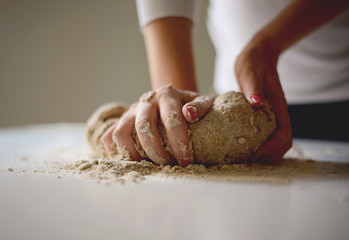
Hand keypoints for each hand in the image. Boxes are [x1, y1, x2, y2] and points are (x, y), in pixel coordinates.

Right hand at [101, 84, 212, 166]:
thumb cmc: (188, 105)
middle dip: (156, 150)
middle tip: (168, 165)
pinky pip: (109, 136)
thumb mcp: (200, 101)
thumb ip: (200, 106)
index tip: (186, 161)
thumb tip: (189, 114)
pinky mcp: (122, 121)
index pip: (171, 119)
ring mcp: (131, 112)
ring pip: (121, 132)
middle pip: (144, 126)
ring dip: (133, 152)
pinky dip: (115, 150)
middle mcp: (146, 102)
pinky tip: (129, 160)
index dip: (179, 142)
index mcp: (167, 96)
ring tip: (148, 164)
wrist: (172, 99)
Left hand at [235, 40, 291, 161]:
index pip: (284, 132)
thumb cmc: (254, 62)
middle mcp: (276, 113)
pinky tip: (242, 146)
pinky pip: (265, 135)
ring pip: (276, 141)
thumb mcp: (251, 72)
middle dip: (271, 154)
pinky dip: (258, 144)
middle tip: (250, 159)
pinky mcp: (262, 116)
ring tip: (246, 156)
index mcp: (277, 105)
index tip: (257, 151)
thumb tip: (257, 102)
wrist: (258, 56)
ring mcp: (270, 116)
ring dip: (266, 152)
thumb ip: (253, 87)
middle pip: (284, 142)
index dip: (273, 146)